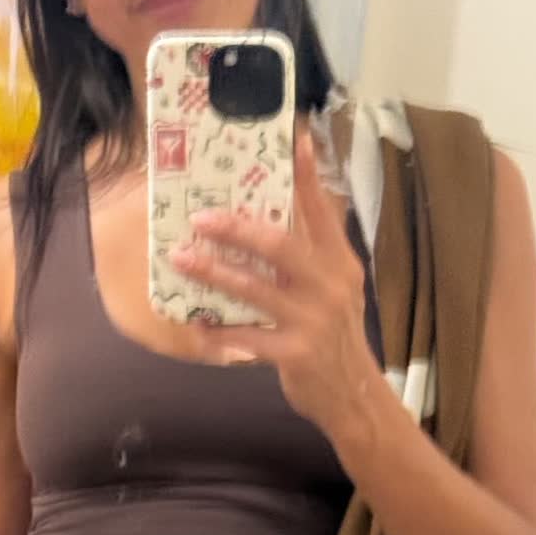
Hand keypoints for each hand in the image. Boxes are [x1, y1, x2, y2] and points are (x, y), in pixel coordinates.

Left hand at [169, 132, 379, 441]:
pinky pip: (245, 336)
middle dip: (237, 228)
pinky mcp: (295, 353)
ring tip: (182, 258)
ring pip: (254, 288)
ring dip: (213, 271)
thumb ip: (309, 258)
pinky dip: (216, 328)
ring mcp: (312, 320)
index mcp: (340, 263)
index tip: (294, 139)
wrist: (353, 395)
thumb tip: (264, 225)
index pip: (322, 212)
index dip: (307, 176)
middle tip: (201, 217)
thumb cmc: (334, 336)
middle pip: (281, 245)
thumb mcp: (335, 290)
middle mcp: (330, 286)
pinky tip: (195, 320)